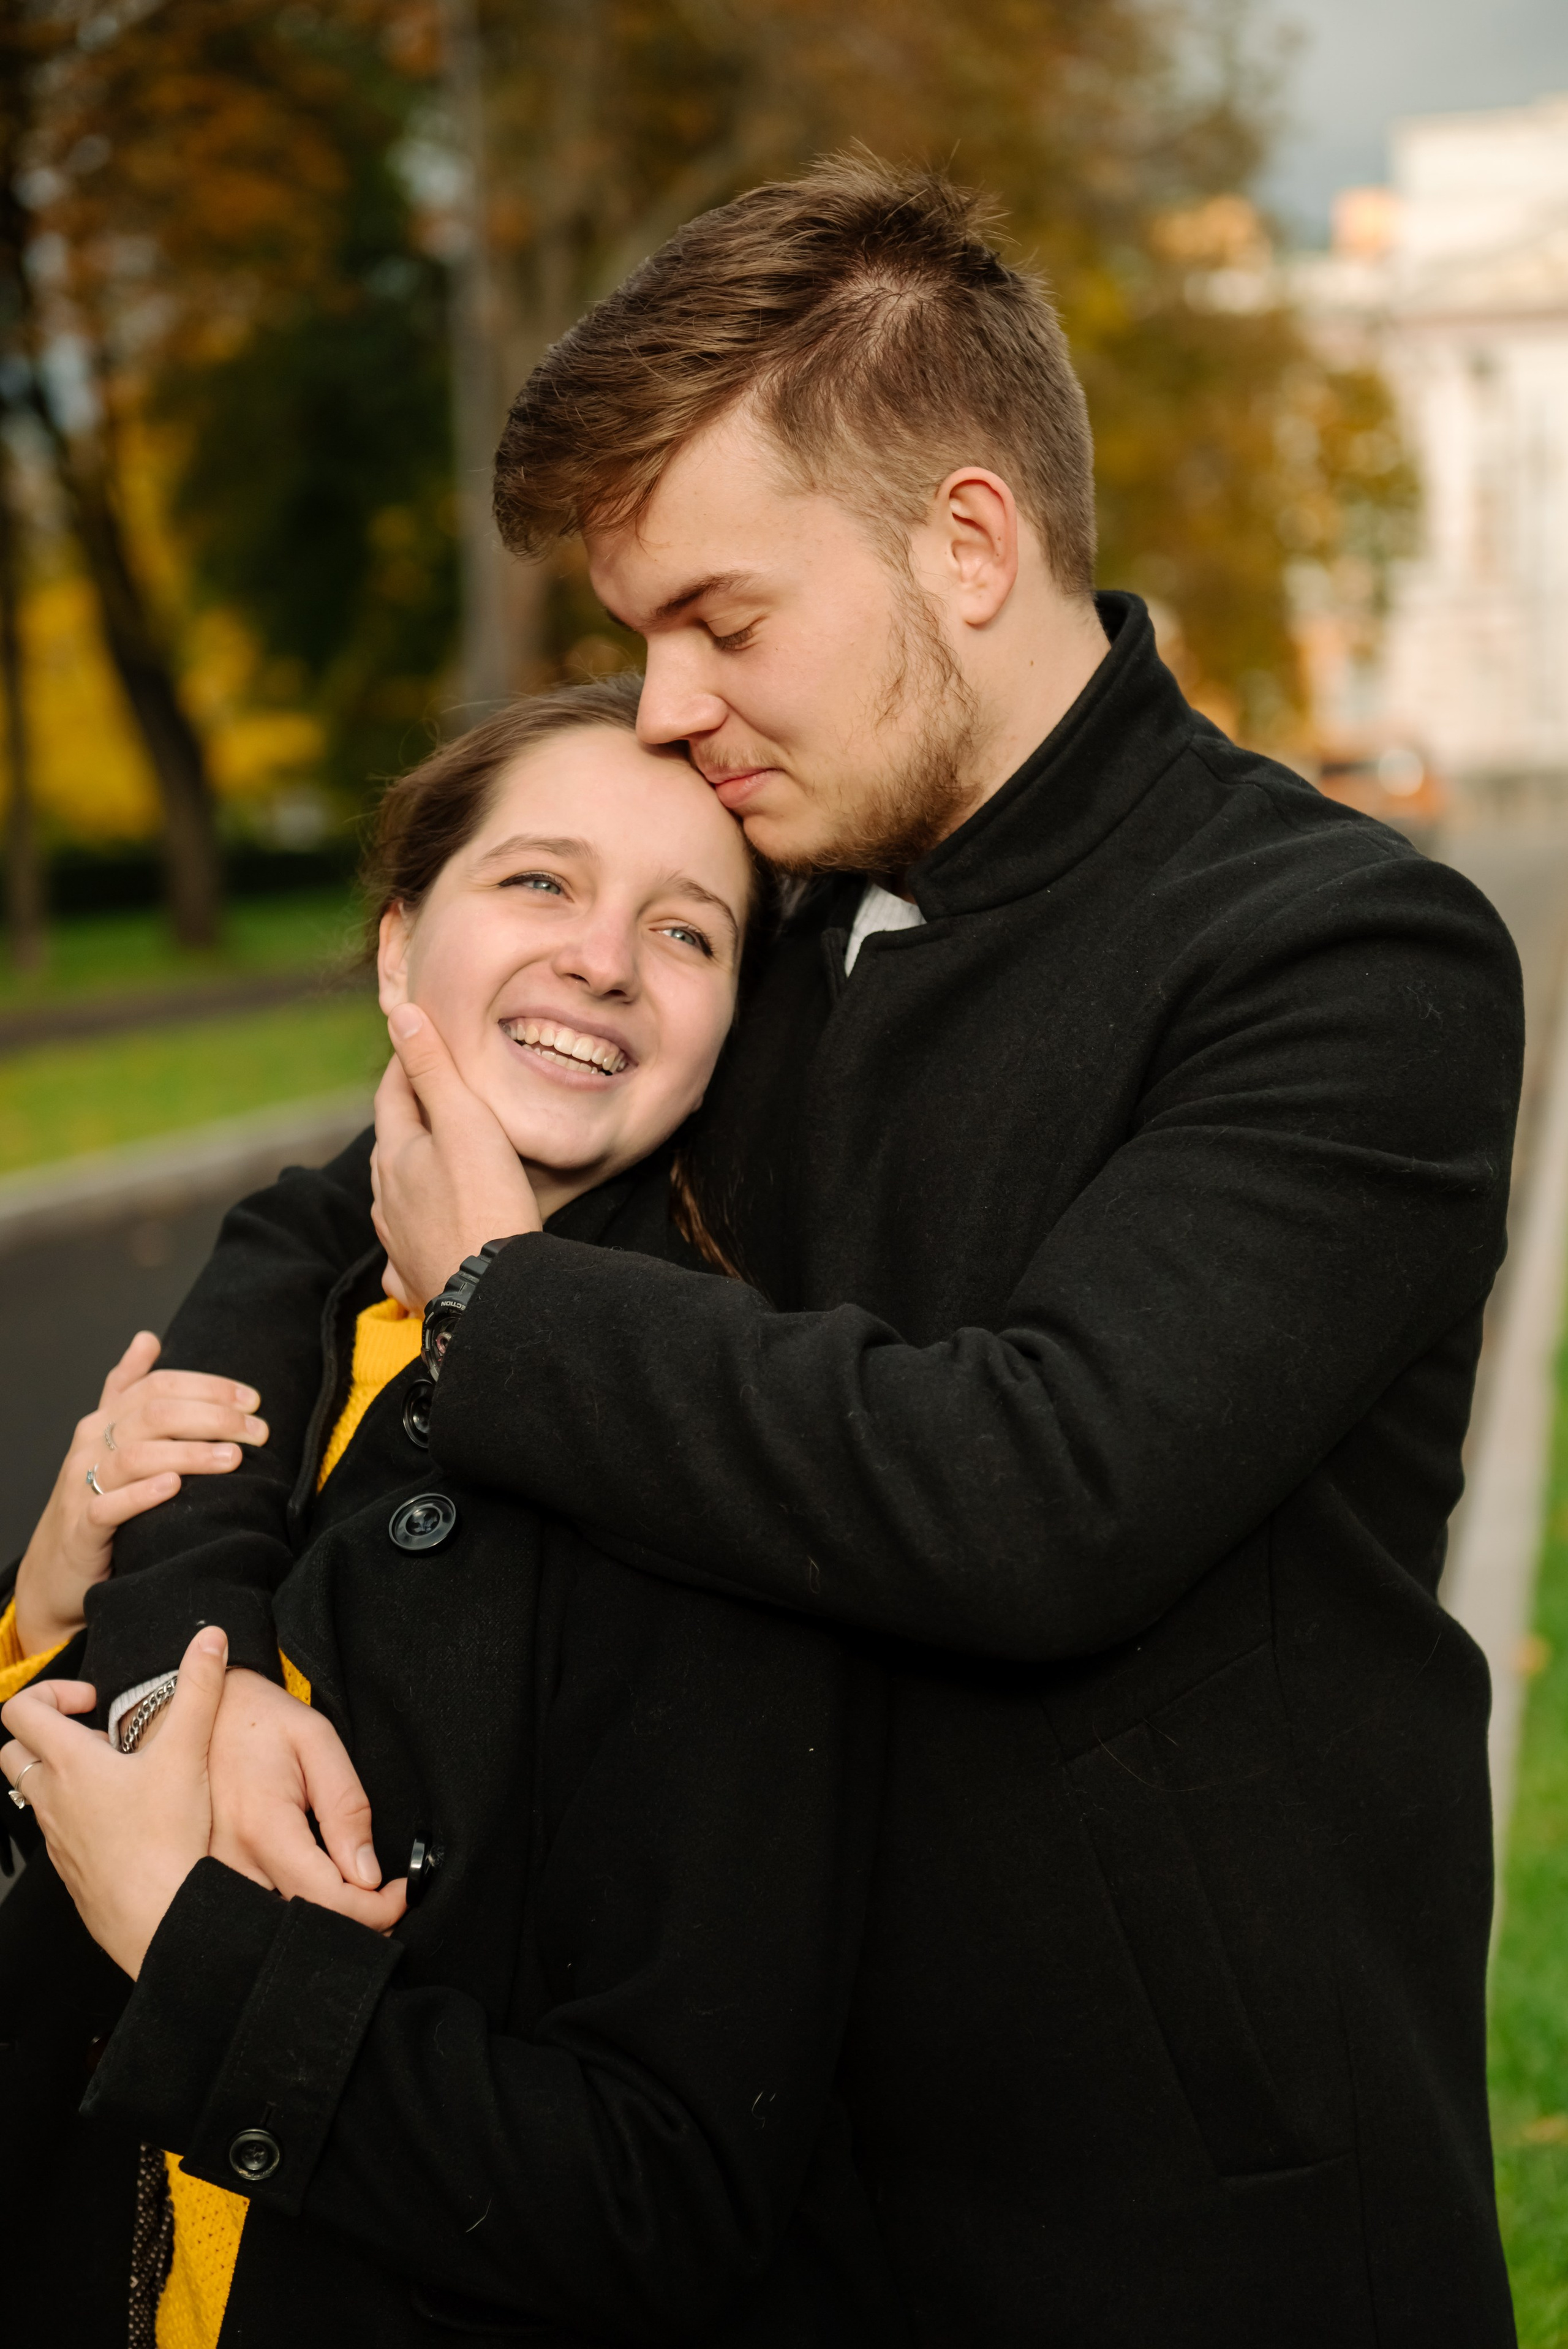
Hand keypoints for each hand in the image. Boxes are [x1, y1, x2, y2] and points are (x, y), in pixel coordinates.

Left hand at [0, 1628, 228, 1976]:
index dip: (51, 1693)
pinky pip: (59, 1833)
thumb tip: (210, 1638)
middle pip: (14, 1752)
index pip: (20, 1710)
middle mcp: (51, 1799)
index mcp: (69, 1762)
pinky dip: (79, 1816)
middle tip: (97, 1736)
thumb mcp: (187, 1752)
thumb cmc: (165, 1837)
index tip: (93, 1702)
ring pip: (36, 1795)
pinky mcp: (71, 1870)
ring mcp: (57, 1838)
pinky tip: (127, 1821)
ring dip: (64, 1776)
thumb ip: (198, 1689)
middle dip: (47, 1734)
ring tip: (117, 1777)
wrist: (158, 1916)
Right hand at [13, 1333, 268, 1654]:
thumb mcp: (113, 1440)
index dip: (209, 1387)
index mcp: (106, 1419)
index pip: (159, 1385)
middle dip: (213, 1417)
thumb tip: (147, 1338)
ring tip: (232, 1458)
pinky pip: (108, 1505)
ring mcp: (82, 1484)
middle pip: (154, 1414)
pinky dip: (142, 1494)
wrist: (59, 1567)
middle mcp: (91, 1444)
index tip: (253, 1400)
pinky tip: (174, 1486)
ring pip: (135, 1455)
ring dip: (189, 1453)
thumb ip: (128, 1388)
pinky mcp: (82, 1527)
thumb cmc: (97, 1497)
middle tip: (257, 1431)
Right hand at [202, 1668, 405, 1931]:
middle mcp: (230, 1861)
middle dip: (352, 1923)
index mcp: (262, 1827)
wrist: (194, 1710)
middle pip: (300, 1922)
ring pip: (272, 1926)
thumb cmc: (259, 1719)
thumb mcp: (317, 1741)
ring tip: (354, 1897)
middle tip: (385, 1903)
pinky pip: (251, 1911)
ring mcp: (210, 1873)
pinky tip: (313, 1893)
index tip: (401, 1896)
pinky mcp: (202, 1876)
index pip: (325, 1899)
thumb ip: (346, 1807)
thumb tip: (368, 1874)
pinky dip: (287, 1912)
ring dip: (319, 1920)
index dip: (373, 1910)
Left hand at [371, 1002, 540, 1307]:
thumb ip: (433, 1069)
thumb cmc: (485, 1204)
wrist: (491, 1295)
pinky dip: (411, 1234)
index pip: (392, 1096)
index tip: (419, 1041)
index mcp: (395, 1156)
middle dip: (408, 1118)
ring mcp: (398, 1242)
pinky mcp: (416, 1278)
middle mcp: (386, 1199)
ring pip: (394, 1197)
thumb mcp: (464, 1122)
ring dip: (409, 1174)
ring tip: (431, 1162)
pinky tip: (418, 1240)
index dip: (407, 1065)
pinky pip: (405, 1250)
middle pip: (391, 1146)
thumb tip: (400, 1014)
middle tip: (430, 1097)